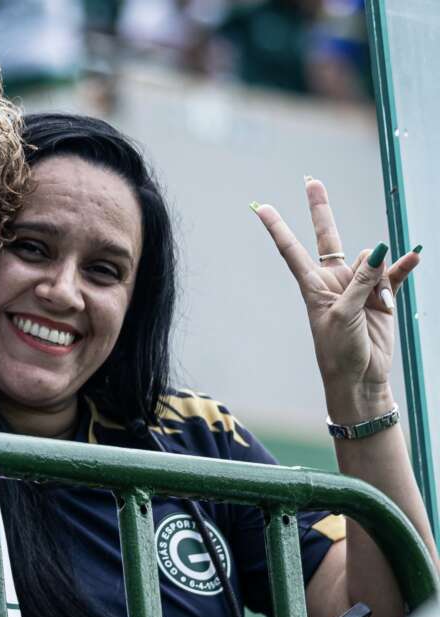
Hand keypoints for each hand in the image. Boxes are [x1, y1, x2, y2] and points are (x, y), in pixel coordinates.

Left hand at [252, 179, 420, 419]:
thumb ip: (361, 283)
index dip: (278, 227)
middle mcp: (334, 281)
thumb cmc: (339, 353)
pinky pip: (395, 273)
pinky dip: (404, 266)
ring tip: (378, 307)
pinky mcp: (382, 296)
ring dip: (380, 279)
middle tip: (311, 180)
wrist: (359, 379)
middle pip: (329, 236)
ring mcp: (359, 287)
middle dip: (320, 209)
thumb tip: (377, 250)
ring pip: (373, 261)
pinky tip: (415, 256)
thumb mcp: (345, 317)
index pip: (292, 250)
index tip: (260, 207)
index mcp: (314, 287)